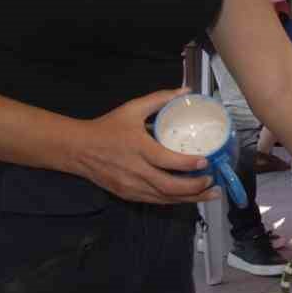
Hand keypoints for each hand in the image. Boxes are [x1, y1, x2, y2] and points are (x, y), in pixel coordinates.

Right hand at [69, 89, 221, 205]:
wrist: (78, 149)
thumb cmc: (107, 128)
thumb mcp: (132, 108)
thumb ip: (159, 99)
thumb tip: (185, 91)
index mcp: (137, 148)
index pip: (166, 160)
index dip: (188, 163)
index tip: (205, 161)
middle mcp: (135, 171)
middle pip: (169, 186)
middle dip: (195, 187)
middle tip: (213, 181)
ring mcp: (131, 186)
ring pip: (165, 198)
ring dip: (190, 198)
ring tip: (209, 193)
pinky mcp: (128, 195)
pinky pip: (155, 201)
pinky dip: (174, 200)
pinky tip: (189, 197)